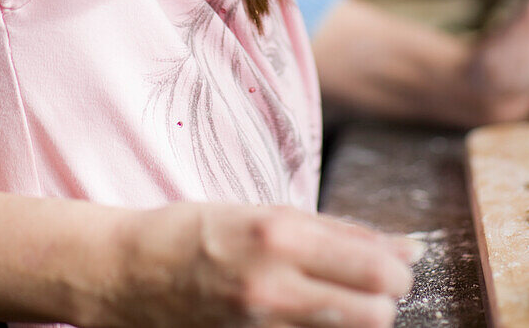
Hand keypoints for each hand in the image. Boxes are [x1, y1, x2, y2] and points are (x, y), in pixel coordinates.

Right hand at [109, 200, 419, 327]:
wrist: (127, 273)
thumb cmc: (197, 232)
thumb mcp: (263, 213)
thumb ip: (333, 231)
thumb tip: (400, 248)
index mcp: (278, 233)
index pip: (372, 266)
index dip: (398, 268)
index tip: (401, 263)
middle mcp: (273, 283)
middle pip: (373, 314)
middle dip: (385, 300)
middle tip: (377, 288)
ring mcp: (260, 327)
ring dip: (359, 319)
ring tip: (345, 303)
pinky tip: (314, 319)